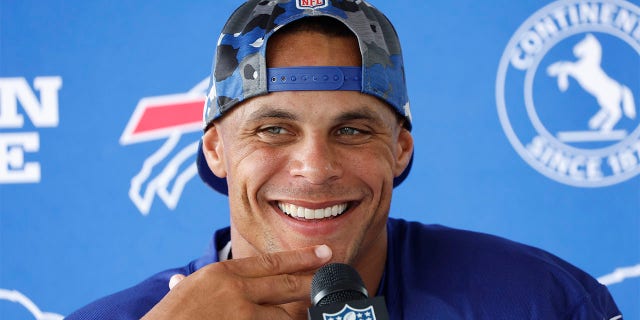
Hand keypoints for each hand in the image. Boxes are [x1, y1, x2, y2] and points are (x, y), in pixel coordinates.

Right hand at [142, 245, 331, 319]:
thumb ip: (195, 286)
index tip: (324, 253)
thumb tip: (180, 280)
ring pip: (287, 315)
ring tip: (318, 311)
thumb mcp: (181, 295)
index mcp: (222, 275)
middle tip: (334, 277)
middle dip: (314, 281)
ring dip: (302, 315)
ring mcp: (242, 319)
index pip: (271, 263)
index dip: (301, 258)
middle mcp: (236, 293)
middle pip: (286, 286)